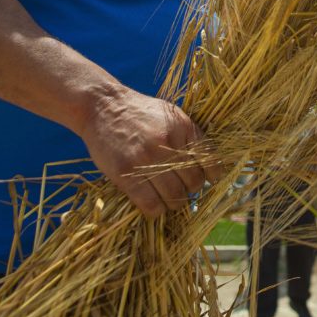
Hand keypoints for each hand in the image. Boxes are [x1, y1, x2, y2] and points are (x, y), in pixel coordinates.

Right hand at [79, 89, 219, 216]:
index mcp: (183, 127)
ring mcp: (146, 159)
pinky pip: (151, 204)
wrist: (103, 107)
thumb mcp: (170, 115)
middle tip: (183, 189)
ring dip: (175, 202)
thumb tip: (207, 165)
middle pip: (193, 181)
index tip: (210, 180)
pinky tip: (154, 204)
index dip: (213, 174)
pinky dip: (157, 210)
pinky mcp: (126, 175)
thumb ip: (188, 136)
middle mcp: (167, 143)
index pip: (209, 158)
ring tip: (169, 198)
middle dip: (191, 190)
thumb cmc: (140, 112)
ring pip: (174, 196)